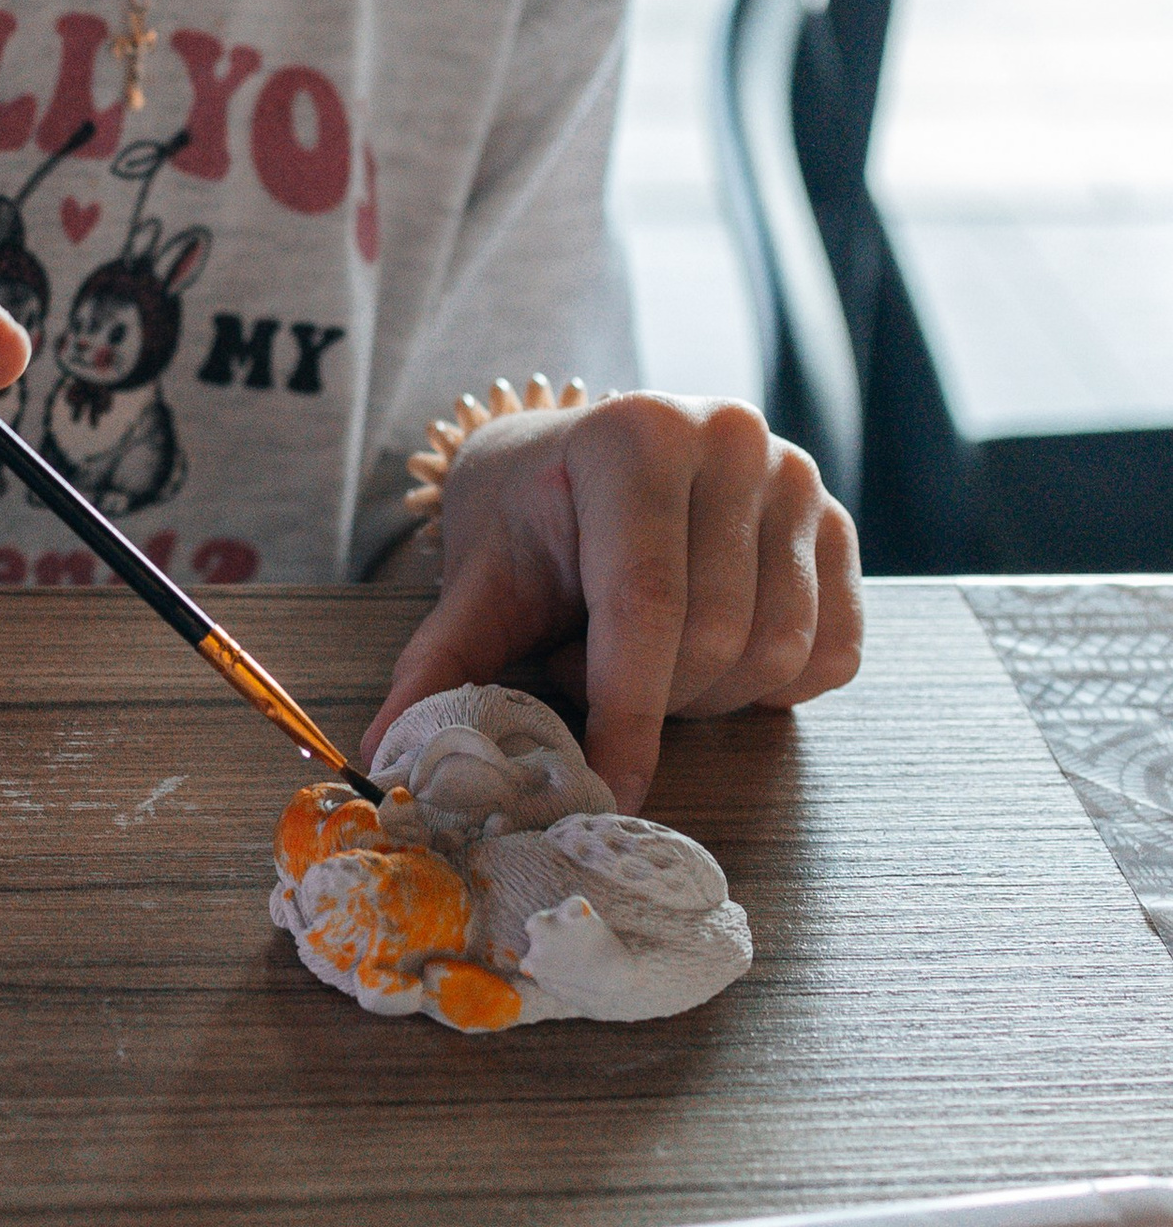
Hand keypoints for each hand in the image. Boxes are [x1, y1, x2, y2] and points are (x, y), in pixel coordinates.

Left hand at [364, 394, 862, 809]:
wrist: (588, 456)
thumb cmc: (533, 516)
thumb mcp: (480, 576)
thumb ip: (440, 664)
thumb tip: (387, 756)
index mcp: (636, 435)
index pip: (645, 602)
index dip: (625, 714)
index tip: (605, 791)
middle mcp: (731, 440)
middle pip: (715, 639)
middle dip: (646, 697)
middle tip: (581, 671)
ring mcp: (799, 479)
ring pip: (775, 654)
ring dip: (703, 694)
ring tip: (634, 653)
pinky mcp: (840, 526)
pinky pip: (829, 657)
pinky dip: (768, 688)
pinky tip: (706, 656)